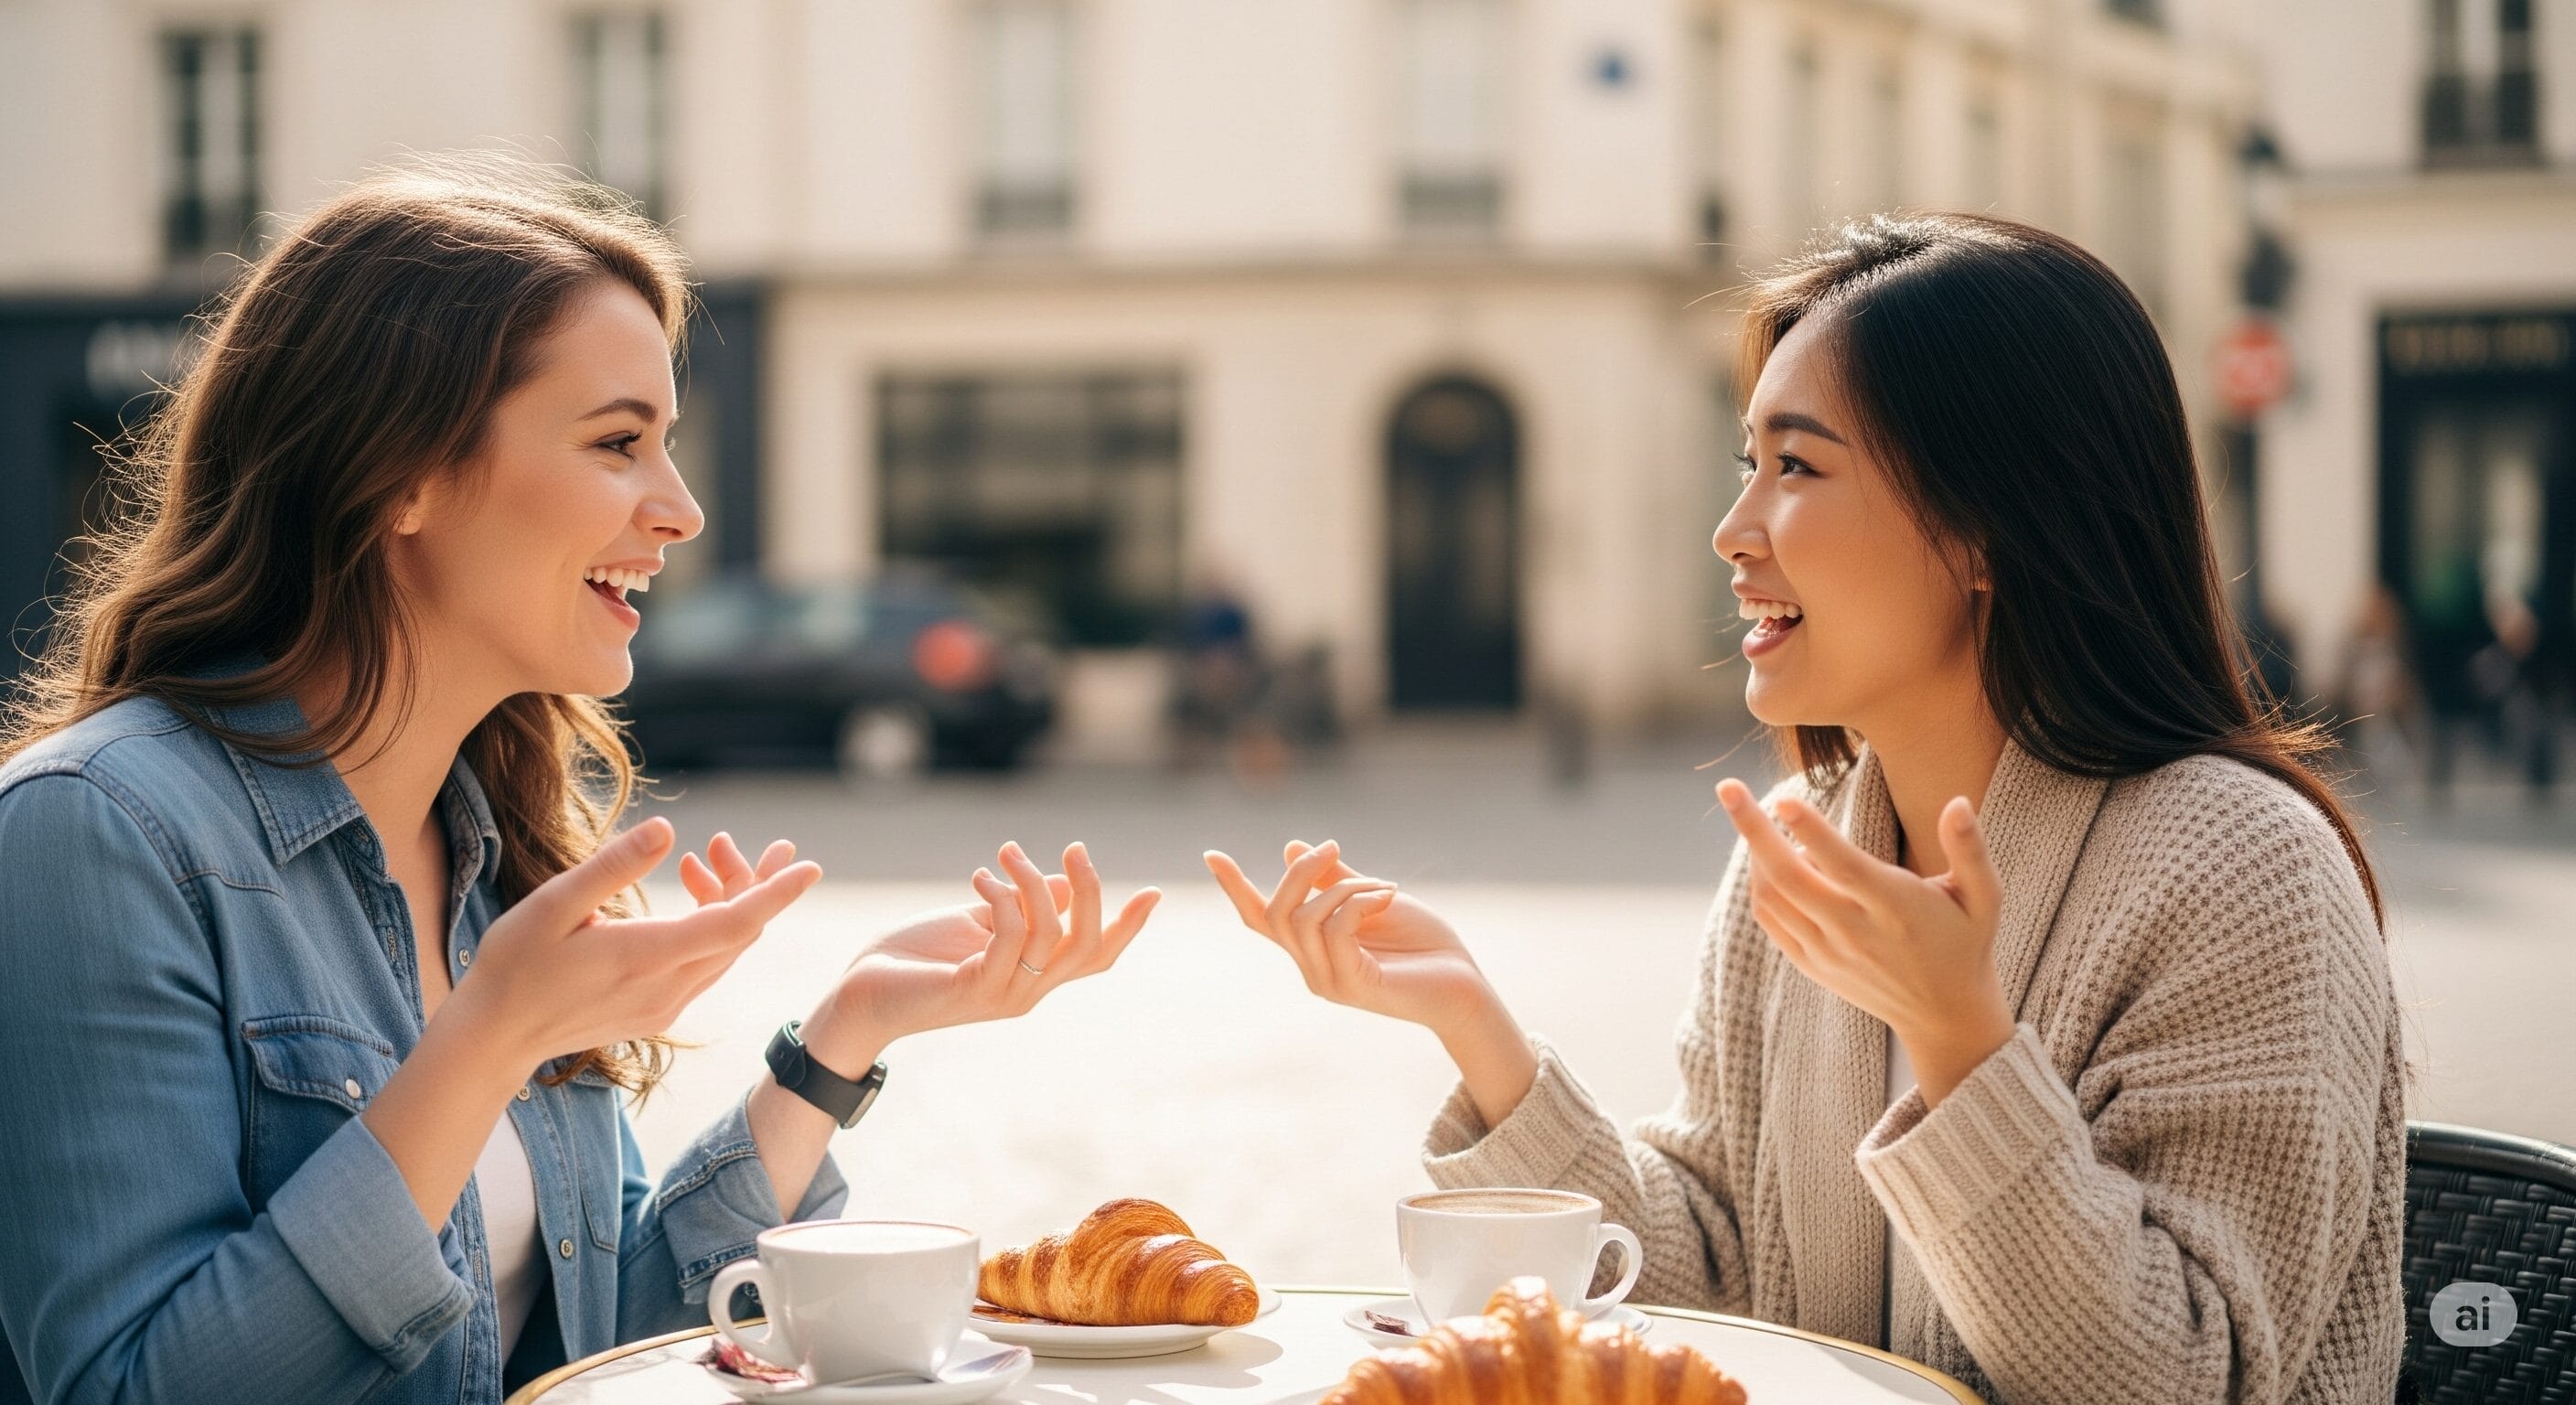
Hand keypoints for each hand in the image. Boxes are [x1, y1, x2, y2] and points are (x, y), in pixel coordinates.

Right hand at [455, 817, 823, 1066]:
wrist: (494, 1037)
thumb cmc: (514, 965)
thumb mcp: (552, 904)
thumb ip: (612, 868)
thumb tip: (666, 830)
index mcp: (646, 956)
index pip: (733, 923)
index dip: (775, 893)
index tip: (808, 867)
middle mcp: (667, 987)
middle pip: (738, 934)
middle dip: (757, 885)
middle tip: (766, 844)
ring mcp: (664, 1004)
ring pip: (724, 951)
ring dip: (732, 905)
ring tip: (713, 858)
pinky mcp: (655, 1012)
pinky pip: (704, 966)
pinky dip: (710, 930)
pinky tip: (689, 899)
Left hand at [825, 841, 1160, 1052]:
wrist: (859, 993)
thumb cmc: (914, 957)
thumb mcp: (976, 922)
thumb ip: (1020, 906)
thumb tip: (1060, 883)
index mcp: (1034, 975)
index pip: (1095, 956)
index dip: (1127, 926)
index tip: (1155, 892)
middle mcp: (1029, 992)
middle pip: (1087, 944)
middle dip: (1090, 890)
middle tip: (1074, 847)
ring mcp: (1005, 995)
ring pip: (1051, 935)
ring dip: (1032, 881)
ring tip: (1004, 853)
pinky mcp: (974, 990)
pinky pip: (1010, 937)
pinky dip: (1003, 899)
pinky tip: (980, 880)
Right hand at [1204, 840, 1485, 1033]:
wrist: (1464, 985)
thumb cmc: (1424, 945)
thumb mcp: (1375, 899)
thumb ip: (1335, 879)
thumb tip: (1292, 846)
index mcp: (1312, 948)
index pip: (1260, 919)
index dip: (1234, 887)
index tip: (1211, 854)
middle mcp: (1312, 969)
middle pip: (1276, 912)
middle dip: (1299, 872)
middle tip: (1333, 846)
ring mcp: (1329, 982)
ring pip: (1305, 918)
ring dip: (1346, 886)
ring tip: (1384, 886)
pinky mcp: (1353, 986)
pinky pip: (1337, 929)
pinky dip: (1360, 902)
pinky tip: (1388, 898)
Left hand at [1714, 778, 2012, 1103]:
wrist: (1944, 1014)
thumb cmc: (1965, 942)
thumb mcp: (1984, 898)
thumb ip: (1971, 850)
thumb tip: (1958, 802)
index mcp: (1897, 909)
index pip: (1845, 867)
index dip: (1813, 834)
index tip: (1783, 799)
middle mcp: (1857, 932)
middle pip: (1792, 878)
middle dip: (1753, 831)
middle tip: (1728, 787)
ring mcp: (1829, 952)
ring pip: (1774, 899)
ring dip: (1754, 854)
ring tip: (1753, 817)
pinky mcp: (1813, 965)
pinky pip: (1772, 921)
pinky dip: (1760, 886)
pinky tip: (1766, 858)